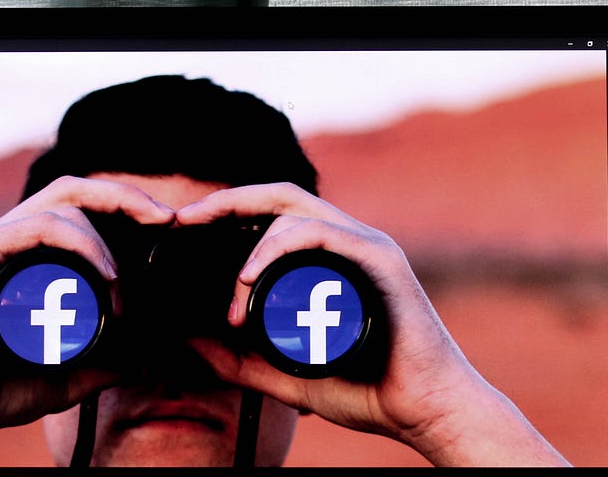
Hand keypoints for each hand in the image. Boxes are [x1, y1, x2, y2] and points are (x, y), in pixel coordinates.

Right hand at [0, 176, 173, 465]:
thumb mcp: (62, 377)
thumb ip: (99, 368)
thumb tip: (141, 364)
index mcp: (23, 256)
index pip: (77, 209)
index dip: (121, 207)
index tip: (164, 226)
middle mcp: (6, 239)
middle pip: (72, 190)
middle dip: (124, 195)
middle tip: (165, 218)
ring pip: (61, 206)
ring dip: (105, 239)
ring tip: (121, 285)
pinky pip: (37, 225)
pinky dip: (79, 240)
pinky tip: (105, 272)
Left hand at [178, 183, 569, 466]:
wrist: (425, 411)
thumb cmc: (368, 391)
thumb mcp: (284, 377)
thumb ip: (240, 361)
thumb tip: (191, 342)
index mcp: (329, 259)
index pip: (272, 214)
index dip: (226, 211)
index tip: (182, 227)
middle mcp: (348, 242)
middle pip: (279, 197)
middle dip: (225, 201)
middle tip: (183, 220)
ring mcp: (366, 247)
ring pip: (294, 213)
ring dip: (250, 247)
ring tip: (231, 294)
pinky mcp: (381, 260)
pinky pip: (321, 233)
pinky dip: (278, 247)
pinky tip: (250, 276)